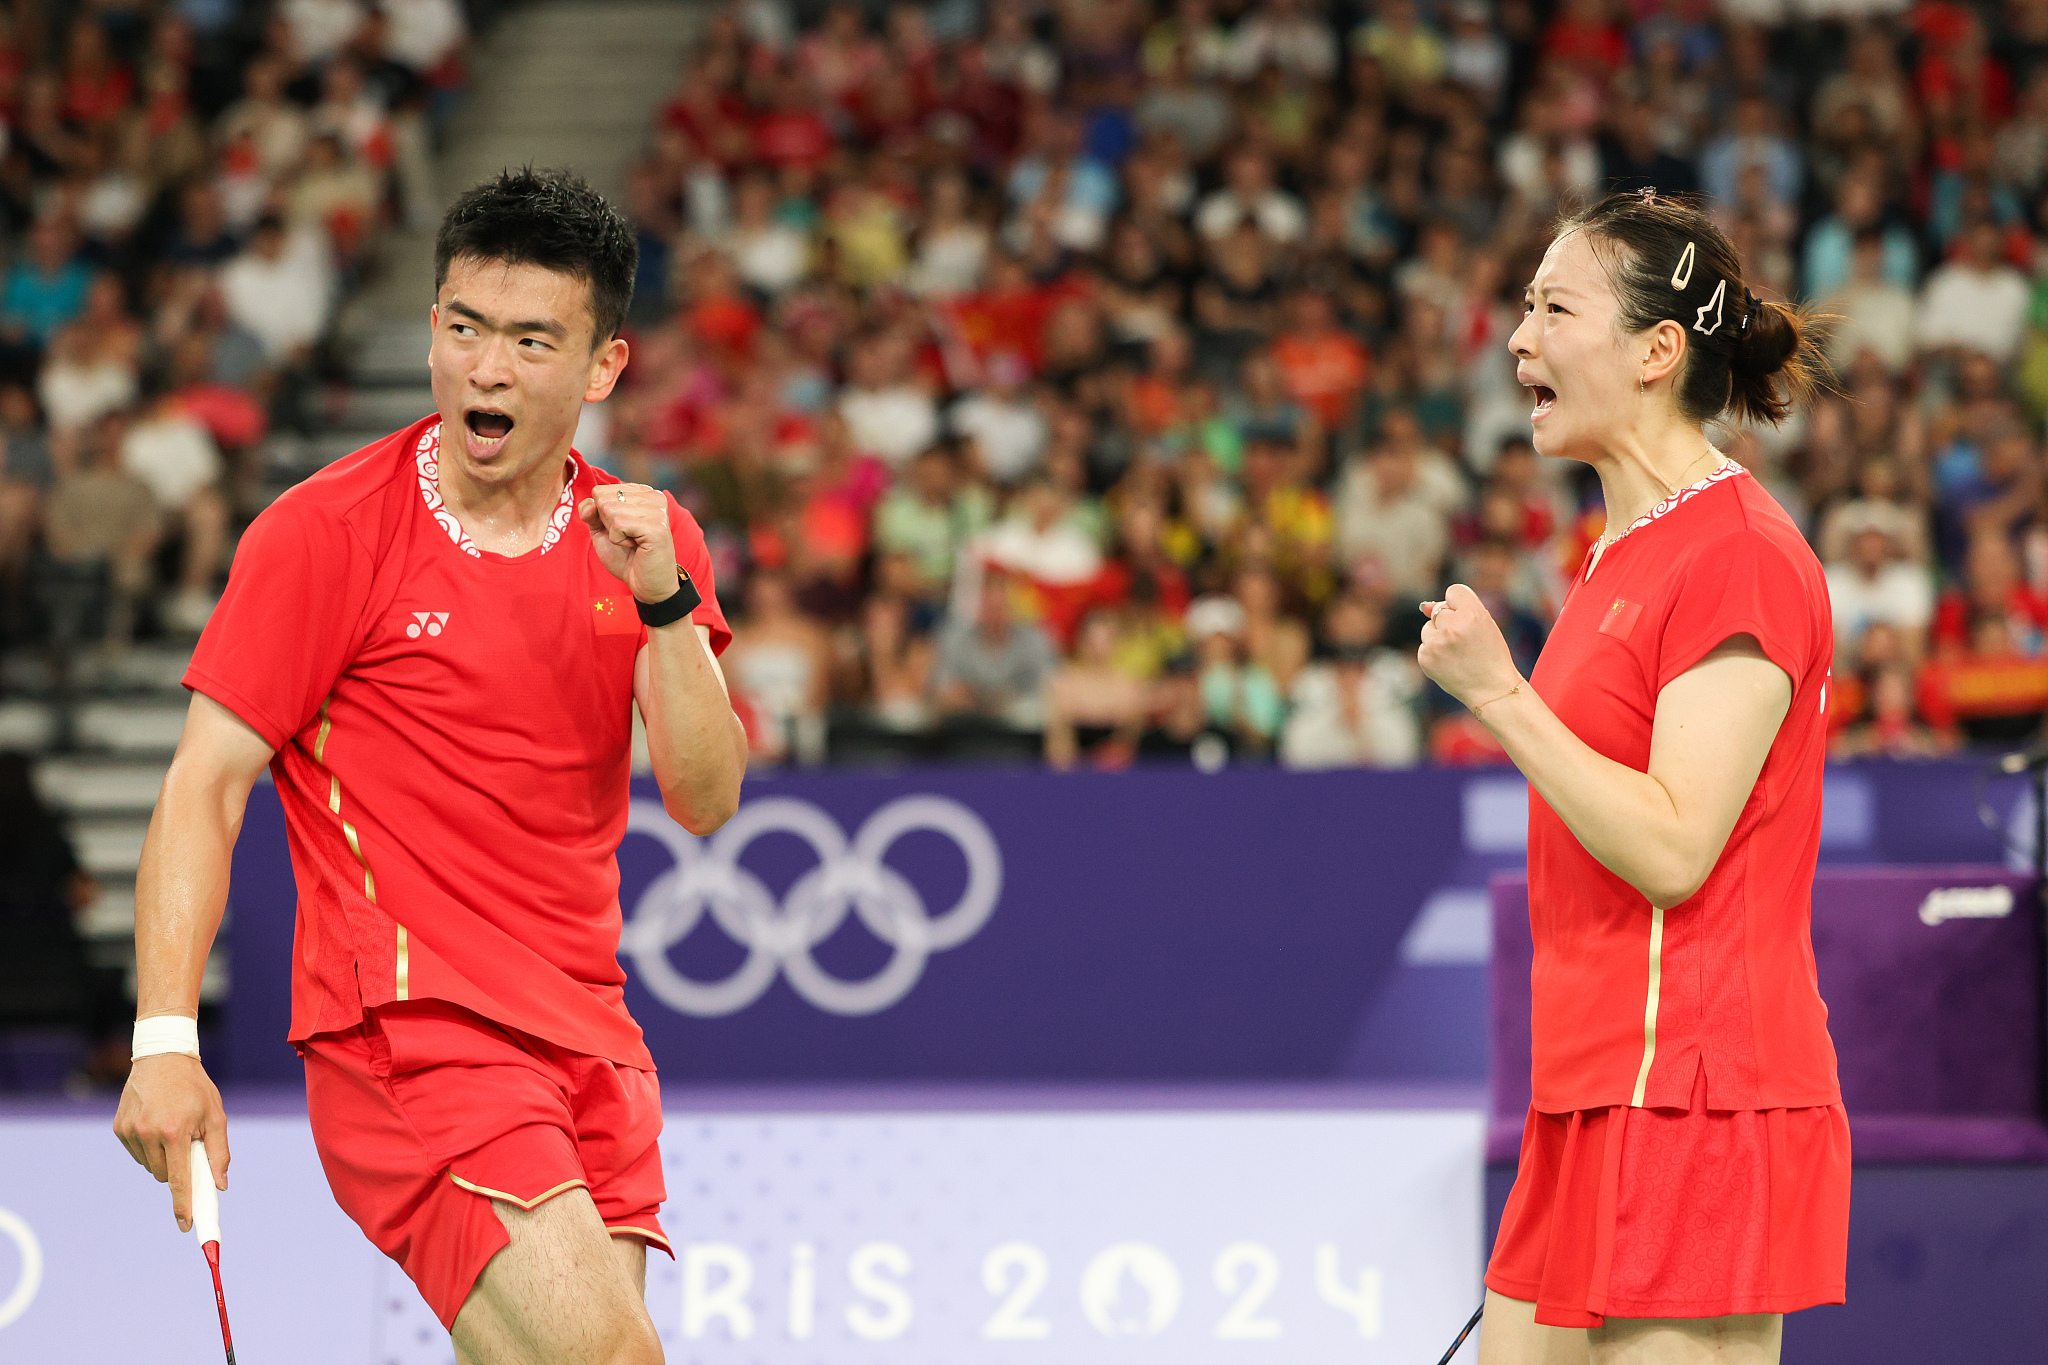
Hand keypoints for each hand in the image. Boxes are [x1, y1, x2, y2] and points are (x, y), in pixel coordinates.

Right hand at [113, 1052, 228, 1232]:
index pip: (179, 1180)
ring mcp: (130, 1132)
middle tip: (188, 1148)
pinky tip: (156, 1125)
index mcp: (175, 1132)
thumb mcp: (215, 1116)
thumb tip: (220, 1185)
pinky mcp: (119, 1128)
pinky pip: (137, 1153)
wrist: (163, 1057)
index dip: (184, 1206)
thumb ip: (219, 1153)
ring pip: (150, 1167)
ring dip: (164, 1158)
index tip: (186, 1226)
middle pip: (165, 1176)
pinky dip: (149, 1148)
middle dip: (179, 1170)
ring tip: (173, 1129)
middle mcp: (148, 1134)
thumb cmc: (195, 1088)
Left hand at [578, 483, 678, 605]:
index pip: (600, 491)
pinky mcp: (656, 526)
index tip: (622, 529)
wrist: (646, 584)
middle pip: (603, 498)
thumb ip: (591, 512)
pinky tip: (635, 546)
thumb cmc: (627, 557)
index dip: (601, 516)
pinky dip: (619, 540)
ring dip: (614, 533)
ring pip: (609, 509)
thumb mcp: (602, 531)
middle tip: (627, 537)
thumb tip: (590, 504)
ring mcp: (657, 510)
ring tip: (632, 542)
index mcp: (642, 492)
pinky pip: (618, 525)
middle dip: (607, 523)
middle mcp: (653, 496)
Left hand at [1417, 582, 1522, 709]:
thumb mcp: (1485, 624)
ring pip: (1428, 628)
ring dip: (1438, 636)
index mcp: (1472, 615)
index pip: (1454, 591)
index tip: (1468, 618)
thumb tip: (1424, 607)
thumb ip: (1459, 608)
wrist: (1491, 689)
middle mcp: (1452, 627)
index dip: (1460, 605)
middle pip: (1439, 610)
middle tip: (1466, 641)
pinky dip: (1434, 652)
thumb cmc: (1491, 654)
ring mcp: (1436, 644)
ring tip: (1458, 653)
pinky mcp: (1425, 658)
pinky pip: (1425, 645)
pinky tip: (1449, 663)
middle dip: (1449, 622)